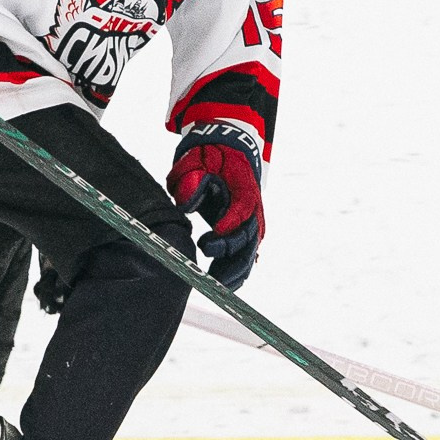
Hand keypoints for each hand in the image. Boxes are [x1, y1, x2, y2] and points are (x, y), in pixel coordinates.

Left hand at [167, 122, 263, 288]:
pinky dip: (235, 274)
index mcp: (245, 189)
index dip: (228, 228)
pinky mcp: (246, 234)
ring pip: (248, 255)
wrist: (228, 151)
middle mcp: (253, 210)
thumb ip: (191, 179)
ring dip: (233, 274)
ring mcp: (252, 225)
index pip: (240, 212)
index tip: (209, 241)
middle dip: (229, 260)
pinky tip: (222, 287)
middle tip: (208, 276)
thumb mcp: (197, 159)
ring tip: (213, 288)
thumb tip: (186, 203)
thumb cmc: (210, 157)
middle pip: (247, 240)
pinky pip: (244, 259)